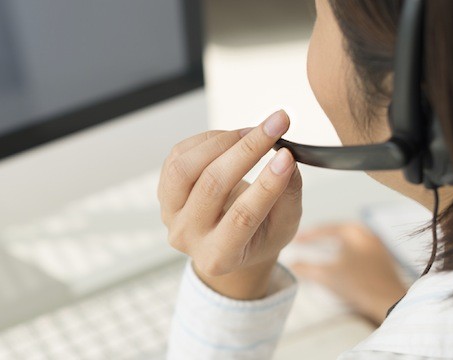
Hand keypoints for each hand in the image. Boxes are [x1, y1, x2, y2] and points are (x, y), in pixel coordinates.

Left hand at [158, 111, 302, 299]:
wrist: (227, 242)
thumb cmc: (258, 236)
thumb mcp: (283, 226)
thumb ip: (288, 196)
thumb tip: (287, 159)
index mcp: (219, 257)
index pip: (242, 217)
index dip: (266, 185)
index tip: (286, 156)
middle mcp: (188, 237)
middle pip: (211, 186)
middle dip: (247, 150)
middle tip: (276, 125)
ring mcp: (170, 213)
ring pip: (186, 168)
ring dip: (222, 141)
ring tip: (252, 132)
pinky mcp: (164, 189)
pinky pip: (179, 155)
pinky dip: (209, 139)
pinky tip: (232, 138)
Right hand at [290, 223, 408, 324]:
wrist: (389, 301)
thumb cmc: (359, 284)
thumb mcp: (327, 275)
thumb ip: (305, 268)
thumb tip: (291, 265)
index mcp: (353, 231)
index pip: (324, 229)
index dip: (306, 235)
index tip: (293, 240)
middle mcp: (366, 233)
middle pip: (337, 232)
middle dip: (320, 238)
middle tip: (305, 243)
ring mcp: (377, 245)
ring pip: (348, 241)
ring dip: (333, 245)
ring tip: (319, 251)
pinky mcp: (382, 257)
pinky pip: (357, 249)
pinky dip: (344, 252)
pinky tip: (339, 261)